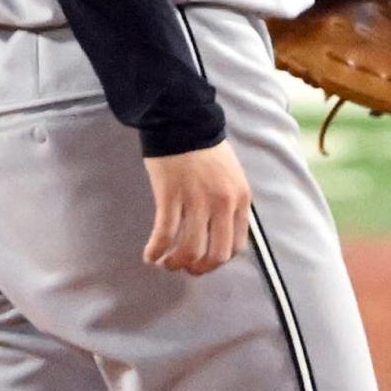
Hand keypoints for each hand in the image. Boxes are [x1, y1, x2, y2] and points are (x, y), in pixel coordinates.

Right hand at [142, 142, 251, 275]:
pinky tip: (149, 255)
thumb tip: (219, 234)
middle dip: (199, 269)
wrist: (183, 121)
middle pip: (215, 255)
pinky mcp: (171, 195)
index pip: (236, 246)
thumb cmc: (206, 149)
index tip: (204, 260)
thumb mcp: (231, 177)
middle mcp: (223, 203)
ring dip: (175, 263)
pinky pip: (164, 234)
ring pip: (189, 250)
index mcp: (240, 199)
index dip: (218, 260)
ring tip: (164, 263)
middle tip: (185, 268)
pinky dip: (156, 250)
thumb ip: (230, 204)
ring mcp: (197, 200)